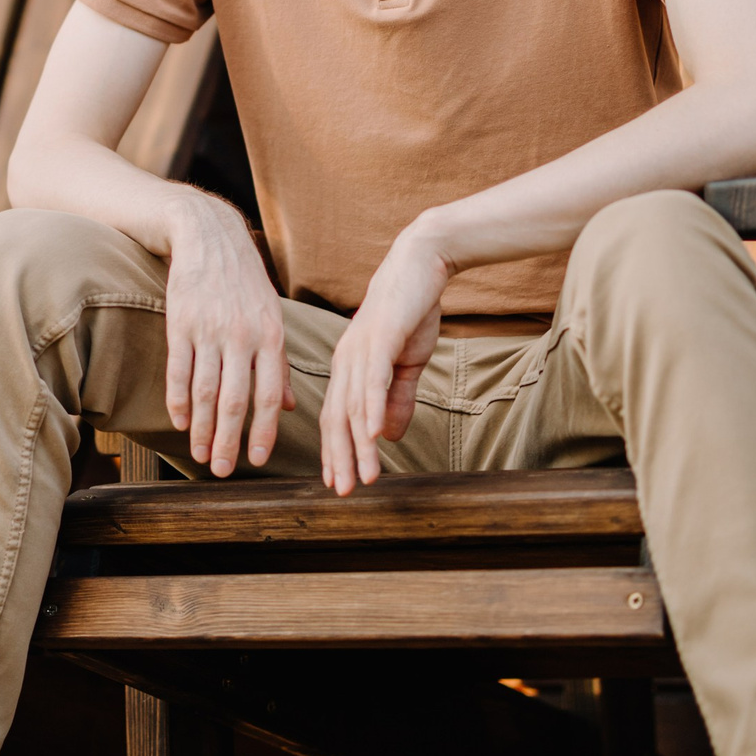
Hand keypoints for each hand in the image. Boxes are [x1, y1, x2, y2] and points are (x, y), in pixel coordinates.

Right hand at [162, 197, 293, 474]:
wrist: (210, 237)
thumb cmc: (245, 283)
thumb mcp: (272, 317)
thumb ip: (278, 364)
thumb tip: (288, 408)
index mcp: (271, 337)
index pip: (269, 396)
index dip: (262, 432)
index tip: (256, 462)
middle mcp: (242, 336)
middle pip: (234, 400)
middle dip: (227, 440)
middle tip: (220, 471)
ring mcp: (210, 329)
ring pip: (204, 391)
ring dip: (200, 428)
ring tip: (198, 454)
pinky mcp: (181, 322)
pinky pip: (178, 370)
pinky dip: (177, 400)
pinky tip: (178, 422)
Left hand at [320, 225, 450, 491]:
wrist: (421, 264)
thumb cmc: (411, 311)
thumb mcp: (405, 363)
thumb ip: (396, 398)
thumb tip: (385, 436)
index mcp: (348, 366)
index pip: (334, 416)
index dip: (334, 451)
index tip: (338, 482)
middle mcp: (345, 360)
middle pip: (336, 417)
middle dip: (338, 458)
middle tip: (342, 491)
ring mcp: (360, 349)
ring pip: (352, 406)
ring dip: (356, 445)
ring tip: (361, 477)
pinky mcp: (380, 338)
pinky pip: (372, 381)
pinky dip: (370, 410)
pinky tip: (372, 437)